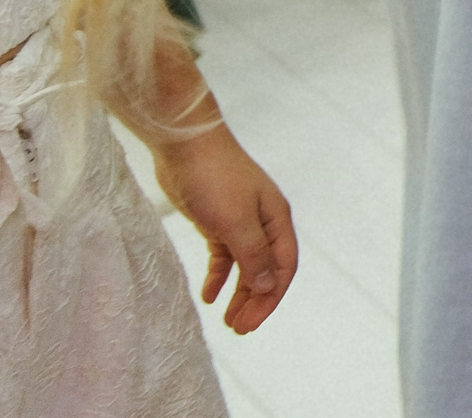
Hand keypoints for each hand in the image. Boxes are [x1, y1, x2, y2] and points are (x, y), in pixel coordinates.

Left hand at [154, 126, 296, 332]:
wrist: (186, 145)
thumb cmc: (215, 178)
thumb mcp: (236, 222)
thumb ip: (253, 256)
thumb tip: (269, 286)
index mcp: (276, 219)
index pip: (283, 267)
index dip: (271, 298)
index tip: (251, 324)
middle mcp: (263, 222)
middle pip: (266, 269)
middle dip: (255, 301)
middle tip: (237, 329)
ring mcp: (241, 221)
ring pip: (245, 266)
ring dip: (238, 293)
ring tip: (226, 319)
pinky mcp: (217, 220)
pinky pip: (223, 256)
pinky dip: (218, 275)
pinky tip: (207, 295)